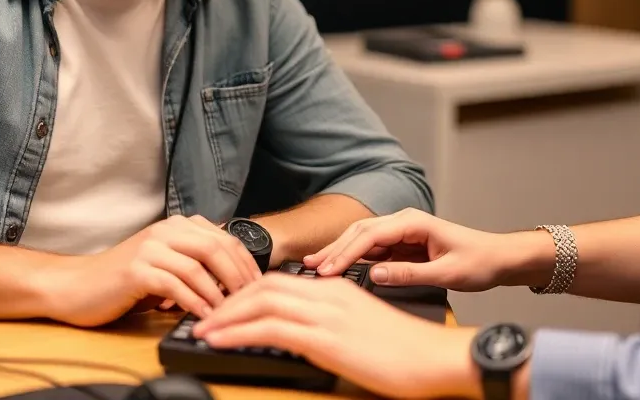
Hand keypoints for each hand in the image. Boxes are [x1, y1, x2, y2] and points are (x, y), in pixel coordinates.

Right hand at [43, 215, 261, 326]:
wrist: (78, 287)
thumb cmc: (126, 280)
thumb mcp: (167, 263)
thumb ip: (196, 261)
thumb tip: (235, 276)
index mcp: (178, 225)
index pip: (225, 238)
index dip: (245, 262)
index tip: (258, 285)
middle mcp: (166, 230)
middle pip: (216, 248)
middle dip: (238, 276)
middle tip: (249, 300)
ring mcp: (150, 248)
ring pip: (198, 266)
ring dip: (218, 292)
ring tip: (229, 312)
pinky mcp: (136, 270)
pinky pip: (175, 284)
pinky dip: (194, 301)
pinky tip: (203, 315)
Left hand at [192, 273, 480, 399]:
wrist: (437, 357)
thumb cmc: (408, 351)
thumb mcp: (364, 328)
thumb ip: (334, 323)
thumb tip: (306, 335)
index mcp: (338, 288)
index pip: (280, 281)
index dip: (246, 293)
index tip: (226, 309)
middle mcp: (329, 293)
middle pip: (264, 286)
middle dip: (229, 301)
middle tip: (206, 317)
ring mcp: (327, 313)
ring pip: (261, 302)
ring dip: (226, 315)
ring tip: (202, 330)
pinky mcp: (326, 338)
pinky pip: (270, 329)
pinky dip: (238, 332)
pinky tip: (220, 341)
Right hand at [304, 208, 514, 292]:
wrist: (498, 257)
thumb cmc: (478, 261)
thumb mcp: (446, 273)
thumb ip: (409, 274)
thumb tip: (375, 275)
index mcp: (413, 222)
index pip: (369, 236)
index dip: (344, 253)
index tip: (326, 270)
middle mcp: (405, 221)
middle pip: (359, 232)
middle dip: (334, 249)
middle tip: (309, 268)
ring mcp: (402, 231)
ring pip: (363, 239)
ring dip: (340, 252)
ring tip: (315, 268)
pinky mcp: (403, 243)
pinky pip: (373, 249)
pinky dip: (354, 258)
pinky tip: (339, 269)